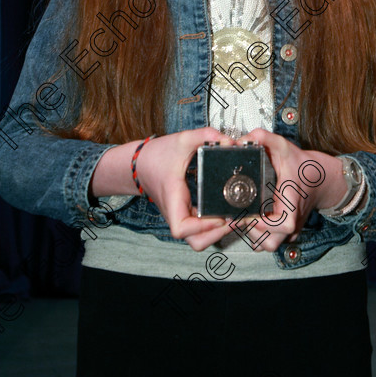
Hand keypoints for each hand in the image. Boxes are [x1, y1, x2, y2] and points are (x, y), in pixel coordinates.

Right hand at [135, 127, 235, 249]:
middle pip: (195, 241)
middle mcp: (177, 212)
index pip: (181, 228)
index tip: (218, 216)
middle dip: (217, 235)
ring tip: (234, 217)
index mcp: (173, 198)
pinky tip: (228, 212)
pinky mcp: (186, 213)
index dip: (202, 227)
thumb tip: (228, 141)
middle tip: (234, 218)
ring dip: (217, 233)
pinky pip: (200, 229)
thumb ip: (205, 136)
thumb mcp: (182, 139)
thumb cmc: (157, 155)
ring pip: (198, 239)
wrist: (141, 163)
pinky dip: (215, 226)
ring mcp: (182, 215)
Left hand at [231, 129, 347, 251]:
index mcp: (292, 203)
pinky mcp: (287, 233)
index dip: (262, 223)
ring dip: (251, 232)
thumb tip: (246, 137)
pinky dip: (257, 233)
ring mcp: (290, 230)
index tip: (247, 214)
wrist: (321, 177)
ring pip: (265, 244)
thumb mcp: (284, 147)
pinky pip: (268, 241)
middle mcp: (292, 222)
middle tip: (239, 212)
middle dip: (249, 228)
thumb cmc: (304, 166)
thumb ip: (265, 138)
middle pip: (267, 241)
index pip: (281, 225)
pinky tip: (252, 217)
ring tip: (244, 214)